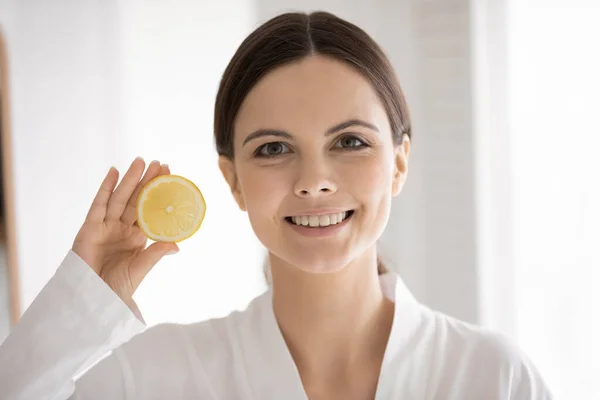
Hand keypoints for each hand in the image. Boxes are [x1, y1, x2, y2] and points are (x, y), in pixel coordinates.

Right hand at [72, 158, 178, 303]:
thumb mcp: (140, 268)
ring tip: (140, 161)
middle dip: (147, 182)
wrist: (92, 298)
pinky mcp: (90, 228)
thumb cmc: (117, 287)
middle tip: (159, 163)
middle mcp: (122, 229)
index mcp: (137, 238)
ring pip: (120, 198)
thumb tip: (177, 245)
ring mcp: (106, 227)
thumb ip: (155, 254)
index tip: (170, 177)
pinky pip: (99, 205)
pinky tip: (114, 172)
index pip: (150, 211)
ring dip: (130, 179)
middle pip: (137, 200)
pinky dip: (106, 188)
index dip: (158, 195)